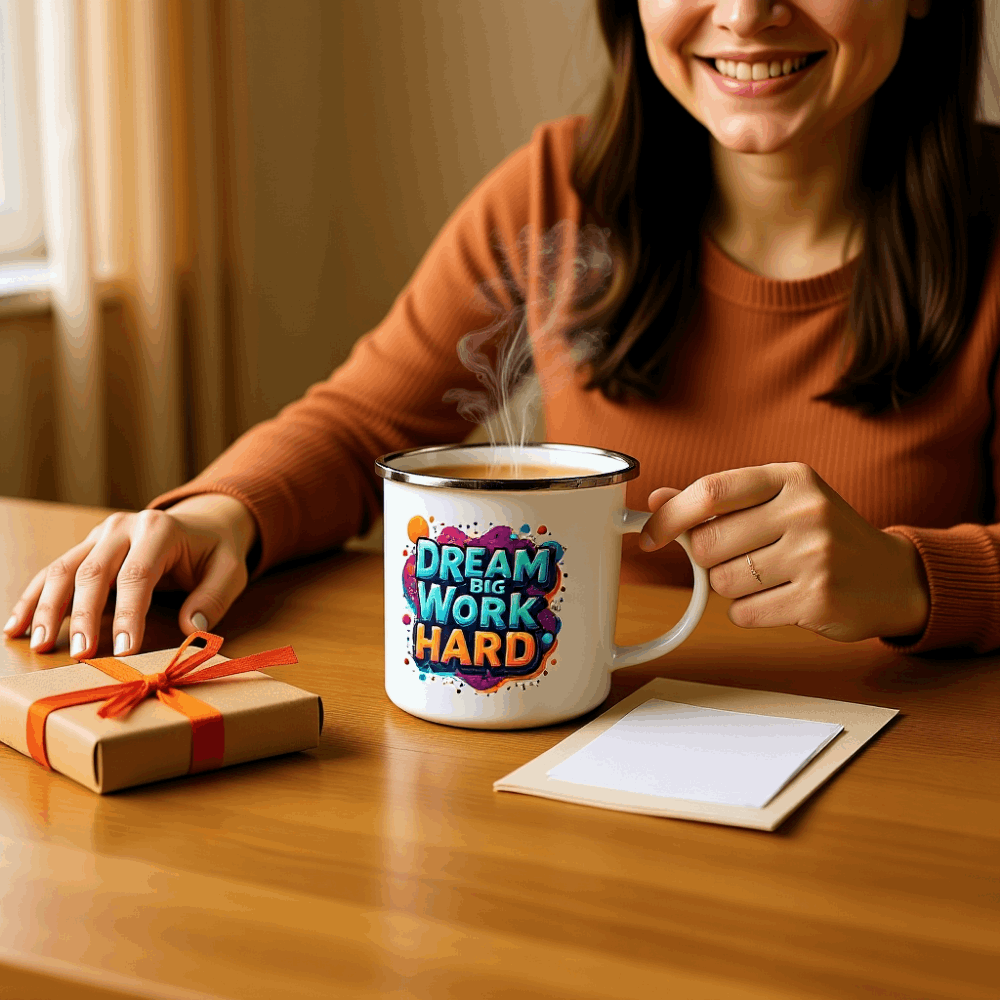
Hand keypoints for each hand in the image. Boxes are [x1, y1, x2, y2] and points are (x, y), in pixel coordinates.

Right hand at [3, 494, 257, 657]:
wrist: (204, 523)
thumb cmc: (215, 552)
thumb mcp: (230, 570)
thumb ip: (213, 598)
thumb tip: (192, 630)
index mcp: (160, 529)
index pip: (138, 574)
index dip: (128, 613)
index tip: (123, 649)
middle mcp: (124, 527)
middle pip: (94, 571)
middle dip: (84, 615)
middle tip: (81, 654)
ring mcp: (101, 534)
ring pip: (64, 569)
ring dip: (48, 607)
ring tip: (40, 643)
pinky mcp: (88, 546)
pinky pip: (53, 571)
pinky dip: (34, 598)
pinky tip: (17, 626)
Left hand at [640, 463, 929, 642]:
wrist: (893, 577)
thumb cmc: (823, 535)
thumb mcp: (778, 502)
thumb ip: (719, 501)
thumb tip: (656, 499)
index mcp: (791, 477)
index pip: (710, 492)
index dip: (670, 517)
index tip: (650, 536)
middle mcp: (806, 511)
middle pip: (708, 544)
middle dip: (709, 560)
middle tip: (739, 559)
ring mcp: (816, 556)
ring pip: (723, 582)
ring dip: (732, 589)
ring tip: (769, 578)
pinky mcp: (818, 599)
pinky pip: (744, 614)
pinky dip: (750, 613)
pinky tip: (781, 600)